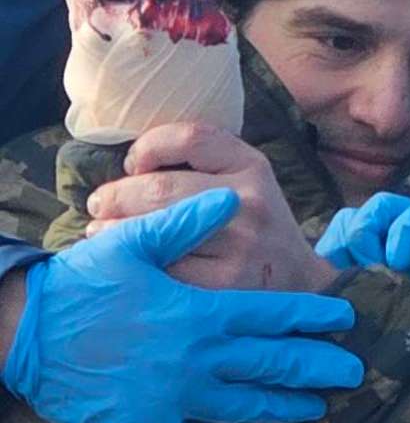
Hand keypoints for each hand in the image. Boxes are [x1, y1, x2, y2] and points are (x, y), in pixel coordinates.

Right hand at [3, 189, 364, 422]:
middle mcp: (197, 359)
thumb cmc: (82, 286)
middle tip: (354, 371)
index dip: (313, 318)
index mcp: (201, 312)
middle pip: (274, 366)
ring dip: (284, 407)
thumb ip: (187, 222)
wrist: (26, 337)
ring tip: (314, 407)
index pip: (274, 316)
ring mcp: (175, 399)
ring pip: (246, 407)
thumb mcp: (133, 244)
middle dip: (318, 368)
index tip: (345, 321)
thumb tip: (229, 200)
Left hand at [85, 123, 337, 293]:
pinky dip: (135, 262)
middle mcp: (247, 201)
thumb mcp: (248, 180)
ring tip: (101, 231)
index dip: (148, 147)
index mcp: (252, 165)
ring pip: (156, 230)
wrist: (298, 281)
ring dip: (114, 231)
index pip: (189, 138)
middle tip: (98, 204)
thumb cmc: (259, 225)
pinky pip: (163, 268)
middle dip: (116, 196)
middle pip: (161, 188)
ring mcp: (238, 244)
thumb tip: (132, 165)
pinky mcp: (224, 284)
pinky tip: (125, 260)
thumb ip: (204, 164)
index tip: (132, 164)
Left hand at [316, 196, 409, 349]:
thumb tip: (356, 403)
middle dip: (334, 253)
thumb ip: (403, 350)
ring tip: (366, 268)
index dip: (323, 277)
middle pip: (347, 231)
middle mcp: (408, 251)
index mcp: (396, 278)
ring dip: (361, 235)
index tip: (319, 309)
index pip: (341, 261)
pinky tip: (399, 259)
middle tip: (337, 288)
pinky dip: (403, 229)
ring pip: (376, 212)